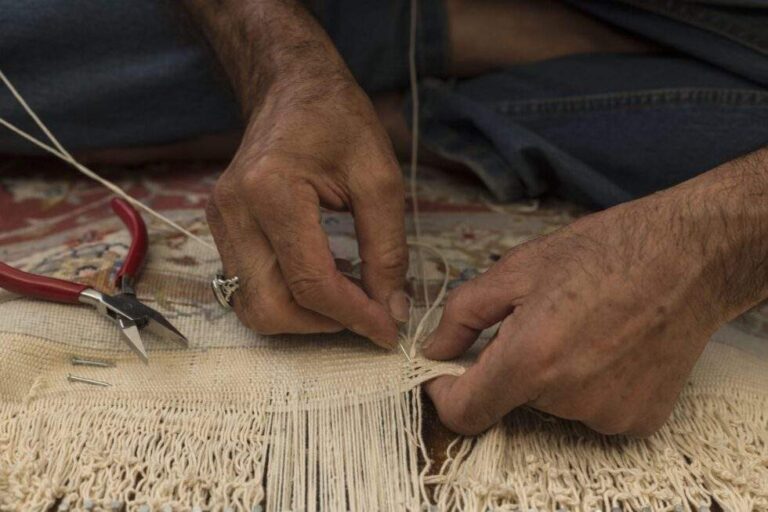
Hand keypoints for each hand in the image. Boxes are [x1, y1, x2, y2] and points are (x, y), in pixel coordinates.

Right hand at [190, 1, 408, 345]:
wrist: (291, 88)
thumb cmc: (340, 121)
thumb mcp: (380, 178)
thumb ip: (386, 249)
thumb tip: (390, 310)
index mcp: (271, 191)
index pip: (310, 282)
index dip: (353, 316)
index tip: (388, 330)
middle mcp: (234, 212)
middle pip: (270, 307)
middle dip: (323, 325)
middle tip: (367, 314)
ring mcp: (219, 221)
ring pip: (252, 305)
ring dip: (303, 317)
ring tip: (346, 295)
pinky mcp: (219, 227)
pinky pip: (247, 286)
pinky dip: (286, 298)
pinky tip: (320, 278)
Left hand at [423, 170, 767, 435]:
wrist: (688, 257)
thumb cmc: (605, 252)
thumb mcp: (518, 268)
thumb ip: (464, 314)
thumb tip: (435, 348)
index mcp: (530, 359)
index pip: (465, 412)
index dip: (446, 394)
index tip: (447, 373)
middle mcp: (567, 398)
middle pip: (511, 399)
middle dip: (512, 365)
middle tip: (542, 320)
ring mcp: (606, 414)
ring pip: (553, 403)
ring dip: (555, 374)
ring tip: (585, 328)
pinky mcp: (638, 420)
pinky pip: (592, 409)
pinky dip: (590, 385)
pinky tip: (611, 346)